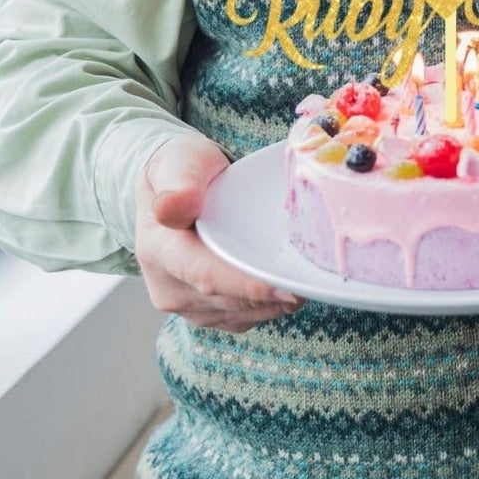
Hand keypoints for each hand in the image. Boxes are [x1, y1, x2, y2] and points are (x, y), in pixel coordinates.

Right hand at [135, 135, 303, 331]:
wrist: (174, 188)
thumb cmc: (184, 169)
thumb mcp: (181, 160)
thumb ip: (180, 181)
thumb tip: (174, 207)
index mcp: (160, 250)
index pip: (207, 277)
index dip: (250, 287)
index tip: (289, 290)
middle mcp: (168, 286)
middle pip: (231, 300)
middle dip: (275, 295)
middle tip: (318, 282)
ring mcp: (185, 304)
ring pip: (241, 314)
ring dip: (276, 303)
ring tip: (310, 280)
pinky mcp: (203, 312)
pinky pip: (243, 318)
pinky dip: (270, 306)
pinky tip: (289, 286)